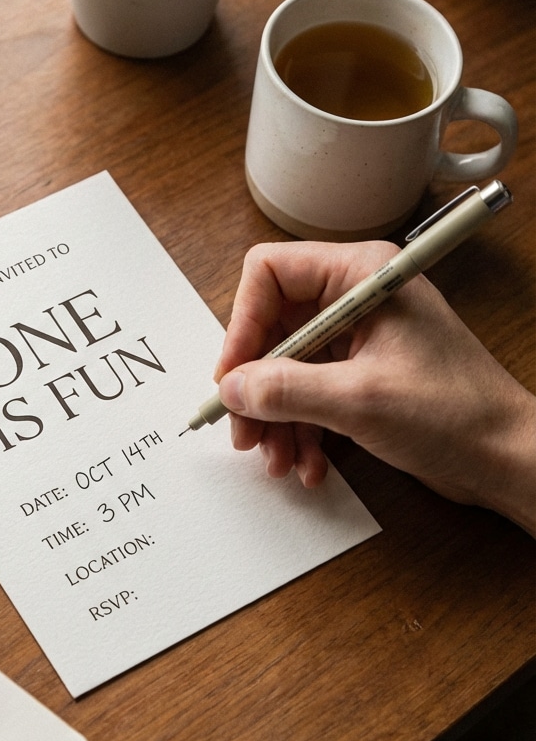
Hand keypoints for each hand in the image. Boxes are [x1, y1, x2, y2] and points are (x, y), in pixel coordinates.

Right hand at [214, 241, 535, 535]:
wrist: (507, 459)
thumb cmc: (458, 414)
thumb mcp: (358, 400)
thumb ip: (285, 390)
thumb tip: (232, 388)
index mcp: (362, 275)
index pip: (271, 275)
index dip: (243, 325)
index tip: (232, 377)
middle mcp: (356, 298)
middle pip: (272, 328)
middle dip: (256, 387)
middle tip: (244, 431)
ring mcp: (360, 338)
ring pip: (286, 369)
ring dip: (276, 419)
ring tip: (278, 460)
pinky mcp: (362, 375)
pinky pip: (308, 394)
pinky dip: (301, 430)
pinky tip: (308, 465)